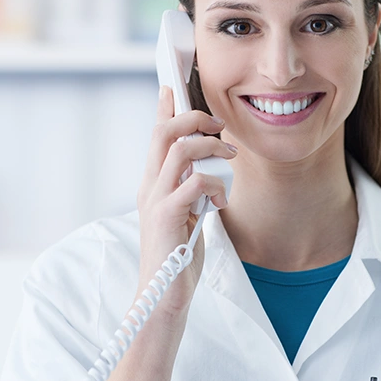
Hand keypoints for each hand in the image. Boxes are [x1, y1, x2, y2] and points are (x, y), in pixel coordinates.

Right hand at [135, 85, 235, 316]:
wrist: (163, 294)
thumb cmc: (177, 255)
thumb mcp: (185, 213)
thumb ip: (189, 188)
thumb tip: (206, 166)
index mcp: (153, 183)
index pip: (155, 134)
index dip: (164, 107)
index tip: (172, 86)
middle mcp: (150, 186)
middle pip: (163, 131)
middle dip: (192, 118)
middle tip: (217, 124)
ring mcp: (155, 201)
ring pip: (179, 150)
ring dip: (210, 147)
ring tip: (230, 157)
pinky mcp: (166, 217)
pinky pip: (195, 183)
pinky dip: (215, 185)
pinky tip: (221, 202)